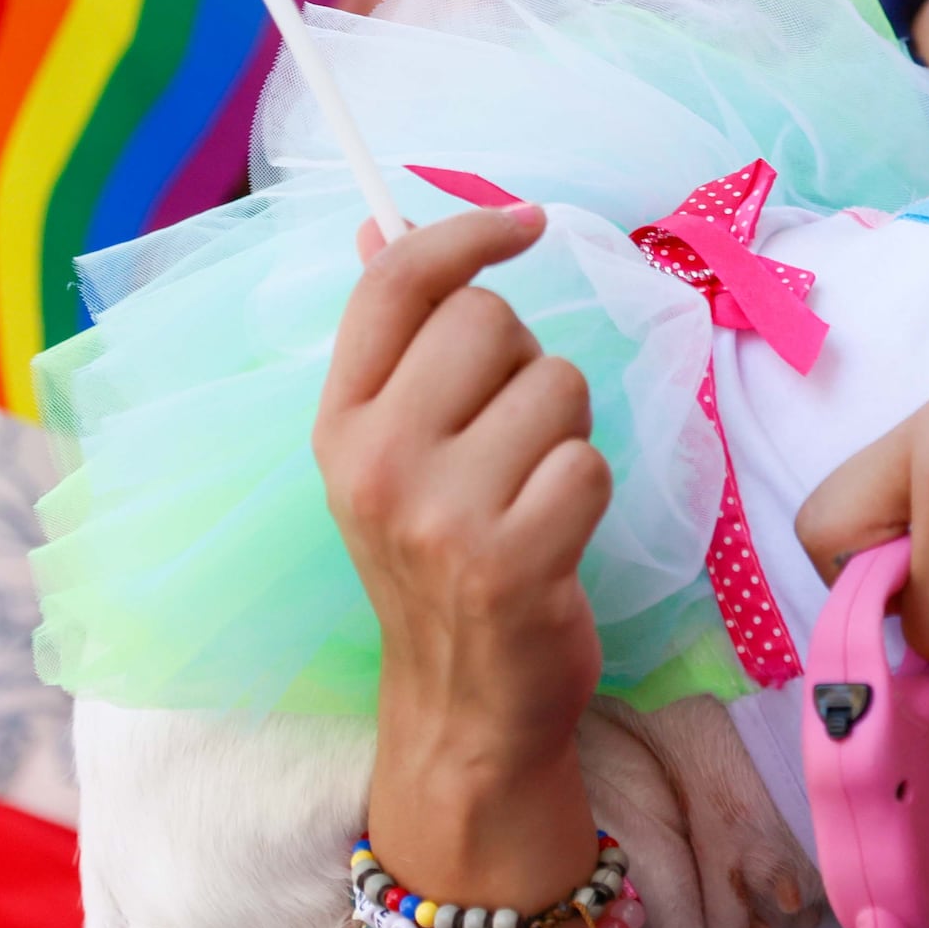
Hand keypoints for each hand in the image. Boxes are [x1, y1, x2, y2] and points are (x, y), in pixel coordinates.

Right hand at [317, 203, 612, 884]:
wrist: (463, 705)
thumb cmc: (442, 558)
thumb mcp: (393, 450)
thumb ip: (396, 340)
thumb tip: (380, 222)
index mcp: (340, 423)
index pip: (395, 283)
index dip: (465, 234)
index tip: (525, 223)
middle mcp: (376, 461)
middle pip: (488, 321)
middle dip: (525, 361)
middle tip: (511, 434)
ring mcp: (440, 514)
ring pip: (556, 385)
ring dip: (565, 431)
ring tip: (531, 490)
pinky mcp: (510, 560)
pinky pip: (588, 463)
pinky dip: (588, 493)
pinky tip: (554, 536)